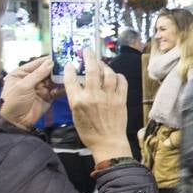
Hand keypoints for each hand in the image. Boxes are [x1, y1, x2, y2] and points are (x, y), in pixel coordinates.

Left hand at [0, 56, 62, 129]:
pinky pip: (56, 90)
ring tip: (72, 73)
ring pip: (53, 80)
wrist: (15, 122)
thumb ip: (37, 74)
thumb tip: (50, 63)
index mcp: (21, 73)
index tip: (60, 56)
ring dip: (61, 77)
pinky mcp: (47, 96)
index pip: (36, 64)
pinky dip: (62, 88)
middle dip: (57, 68)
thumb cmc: (12, 102)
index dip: (47, 60)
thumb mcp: (23, 86)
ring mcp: (40, 88)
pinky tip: (69, 84)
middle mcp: (31, 79)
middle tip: (69, 64)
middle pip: (47, 71)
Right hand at [64, 49, 130, 163]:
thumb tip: (79, 84)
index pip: (71, 80)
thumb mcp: (76, 115)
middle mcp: (93, 97)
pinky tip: (115, 75)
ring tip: (101, 64)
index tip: (71, 64)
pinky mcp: (121, 100)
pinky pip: (122, 82)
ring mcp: (109, 97)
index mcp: (78, 102)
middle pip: (92, 70)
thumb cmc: (90, 132)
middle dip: (89, 57)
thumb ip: (77, 98)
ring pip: (108, 73)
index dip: (70, 69)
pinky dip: (118, 76)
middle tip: (87, 50)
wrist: (108, 143)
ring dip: (105, 65)